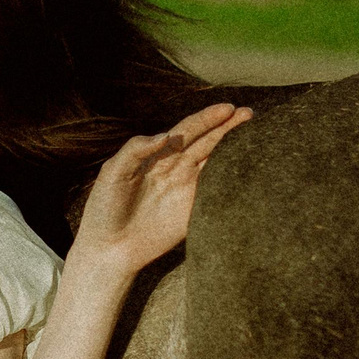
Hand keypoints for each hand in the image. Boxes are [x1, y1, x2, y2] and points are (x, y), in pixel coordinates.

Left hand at [70, 102, 252, 274]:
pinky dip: (231, 178)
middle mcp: (174, 169)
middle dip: (227, 128)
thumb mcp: (112, 173)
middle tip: (249, 114)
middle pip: (206, 143)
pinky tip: (246, 165)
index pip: (186, 131)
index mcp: (156, 156)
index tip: (227, 109)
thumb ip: (135, 150)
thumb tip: (165, 135)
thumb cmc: (104, 209)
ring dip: (233, 148)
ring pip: (214, 163)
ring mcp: (186, 190)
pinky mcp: (194, 212)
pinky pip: (216, 191)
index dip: (206, 119)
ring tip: (254, 131)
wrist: (108, 248)